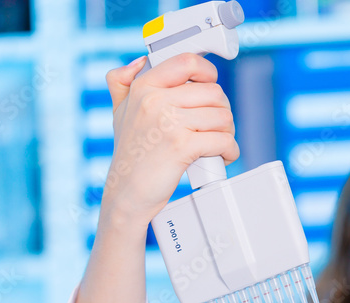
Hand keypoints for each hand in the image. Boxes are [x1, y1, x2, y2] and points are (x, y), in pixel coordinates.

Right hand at [101, 53, 240, 230]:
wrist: (128, 193)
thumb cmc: (130, 154)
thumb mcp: (119, 111)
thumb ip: (123, 82)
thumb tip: (140, 61)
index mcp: (144, 86)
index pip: (187, 61)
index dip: (208, 72)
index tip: (211, 85)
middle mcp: (155, 100)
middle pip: (214, 92)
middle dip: (223, 111)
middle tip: (217, 126)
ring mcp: (169, 123)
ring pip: (222, 117)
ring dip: (228, 133)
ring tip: (218, 143)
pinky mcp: (182, 146)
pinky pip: (223, 140)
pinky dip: (230, 151)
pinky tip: (222, 156)